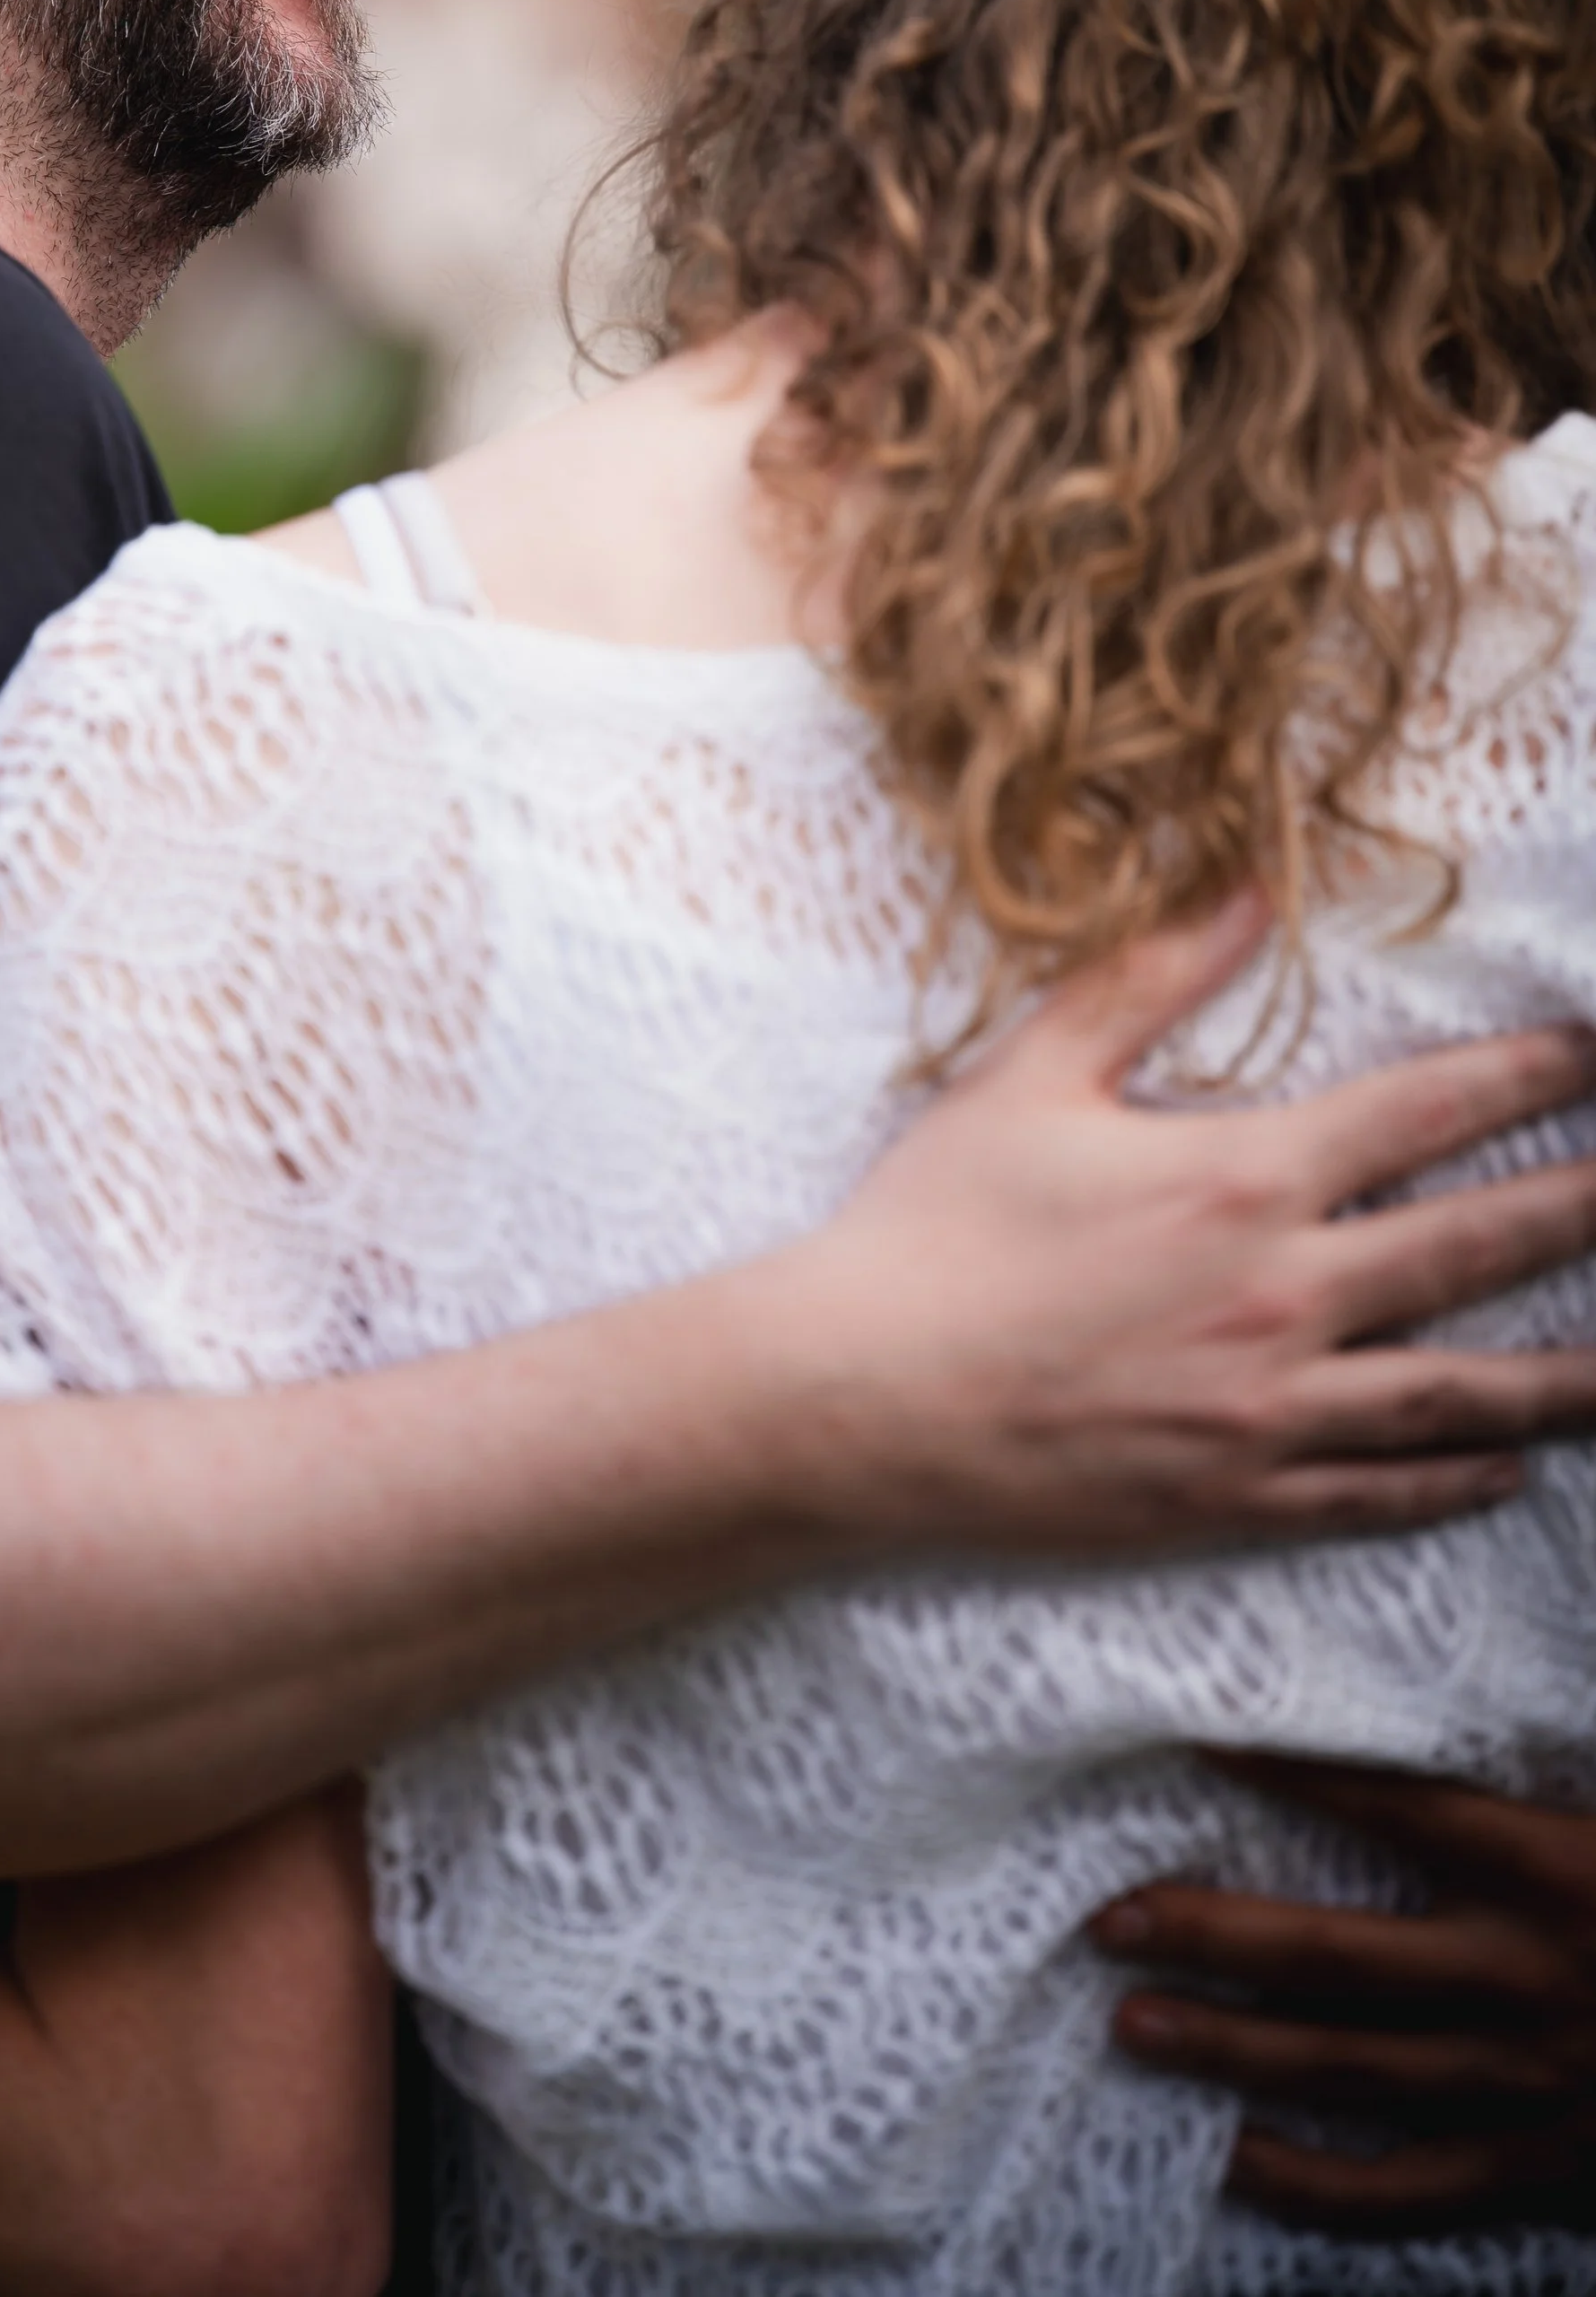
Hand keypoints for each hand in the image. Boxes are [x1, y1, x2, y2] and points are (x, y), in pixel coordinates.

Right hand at [787, 889, 1595, 1557]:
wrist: (856, 1397)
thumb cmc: (932, 1228)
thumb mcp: (1030, 1076)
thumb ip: (1149, 976)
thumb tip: (1245, 884)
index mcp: (1241, 1175)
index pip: (1432, 1110)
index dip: (1535, 1075)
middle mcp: (1283, 1294)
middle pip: (1486, 1244)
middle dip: (1591, 1205)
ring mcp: (1269, 1407)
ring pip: (1465, 1391)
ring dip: (1568, 1375)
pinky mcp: (1237, 1494)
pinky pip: (1380, 1490)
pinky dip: (1455, 1481)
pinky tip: (1505, 1471)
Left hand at [1094, 1754, 1595, 2232]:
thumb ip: (1561, 1769)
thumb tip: (1496, 1677)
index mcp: (1562, 1876)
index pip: (1402, 1807)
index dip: (1298, 1771)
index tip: (1200, 1738)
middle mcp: (1531, 1983)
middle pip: (1341, 1956)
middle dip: (1217, 1933)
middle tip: (1113, 1918)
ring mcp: (1532, 2090)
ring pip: (1354, 2072)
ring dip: (1236, 2049)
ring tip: (1136, 2023)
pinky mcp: (1545, 2175)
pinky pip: (1416, 2190)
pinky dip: (1320, 2186)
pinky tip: (1240, 2161)